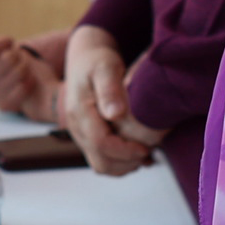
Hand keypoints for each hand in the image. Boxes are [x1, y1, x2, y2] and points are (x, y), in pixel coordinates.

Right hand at [0, 23, 67, 122]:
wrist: (9, 82)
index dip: (3, 41)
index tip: (7, 41)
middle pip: (7, 59)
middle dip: (15, 52)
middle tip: (14, 55)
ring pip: (20, 71)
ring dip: (24, 64)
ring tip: (20, 65)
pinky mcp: (6, 106)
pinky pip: (26, 85)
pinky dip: (29, 79)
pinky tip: (24, 79)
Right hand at [57, 27, 156, 174]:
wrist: (85, 59)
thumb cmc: (97, 61)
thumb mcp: (105, 67)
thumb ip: (110, 89)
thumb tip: (115, 114)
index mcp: (79, 111)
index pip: (101, 143)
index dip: (125, 151)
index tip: (145, 147)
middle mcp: (76, 127)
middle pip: (100, 162)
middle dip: (127, 162)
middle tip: (148, 152)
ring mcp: (80, 134)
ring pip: (101, 165)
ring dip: (124, 165)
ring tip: (144, 153)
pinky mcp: (87, 137)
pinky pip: (102, 159)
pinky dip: (120, 162)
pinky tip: (137, 152)